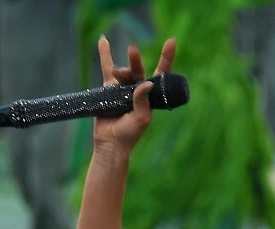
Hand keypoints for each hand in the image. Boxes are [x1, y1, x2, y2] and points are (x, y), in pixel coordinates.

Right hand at [94, 35, 176, 150]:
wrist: (111, 142)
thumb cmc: (130, 134)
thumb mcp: (141, 119)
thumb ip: (143, 101)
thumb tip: (146, 83)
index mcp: (150, 96)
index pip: (160, 74)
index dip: (166, 58)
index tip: (171, 41)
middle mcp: (138, 90)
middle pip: (139, 70)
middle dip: (136, 60)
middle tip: (132, 50)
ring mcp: (123, 88)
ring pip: (123, 71)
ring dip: (120, 70)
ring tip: (117, 75)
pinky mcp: (109, 88)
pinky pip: (107, 68)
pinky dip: (105, 54)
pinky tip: (103, 39)